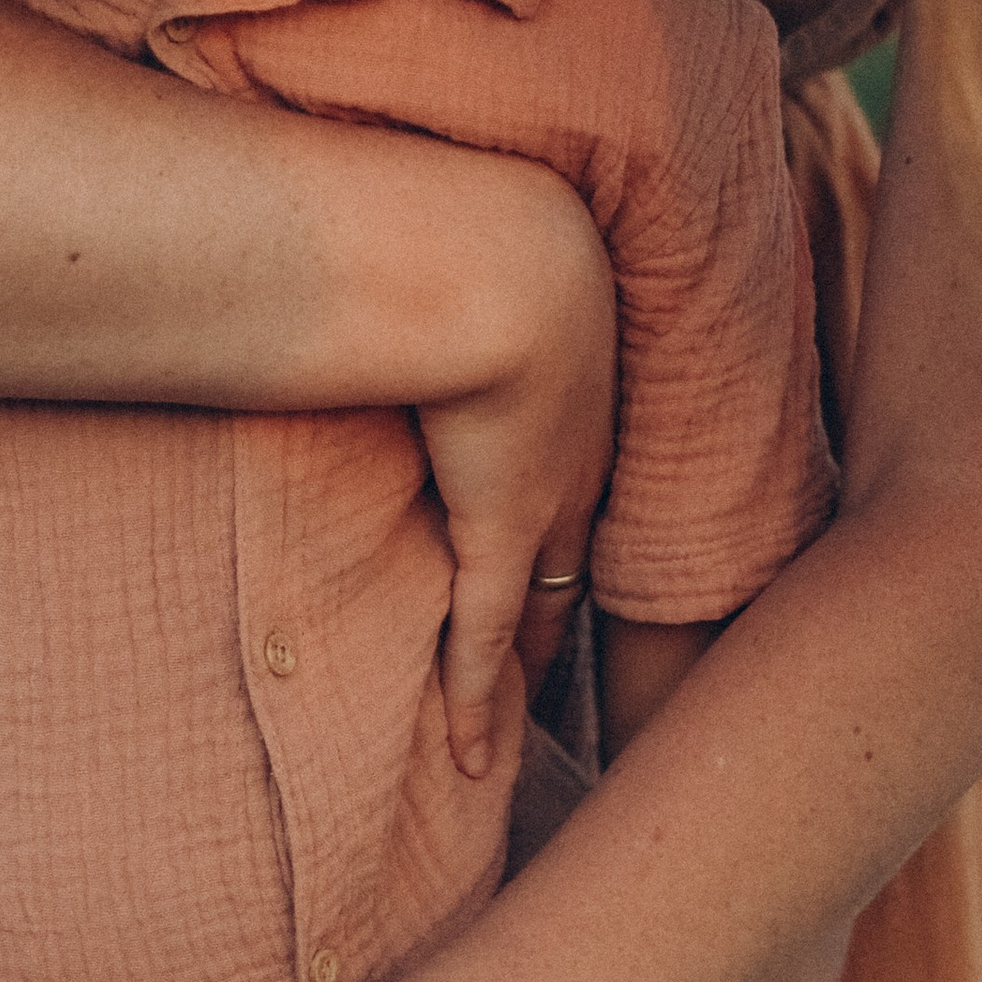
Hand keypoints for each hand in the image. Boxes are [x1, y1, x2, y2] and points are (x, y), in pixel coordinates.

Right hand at [413, 172, 615, 778]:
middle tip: (544, 673)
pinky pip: (485, 636)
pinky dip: (474, 699)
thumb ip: (448, 260)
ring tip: (510, 734)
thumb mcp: (484, 246)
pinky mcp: (501, 531)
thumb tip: (401, 234)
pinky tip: (468, 756)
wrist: (503, 258)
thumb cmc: (483, 225)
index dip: (559, 531)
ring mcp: (546, 499)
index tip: (548, 558)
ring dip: (522, 674)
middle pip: (570, 560)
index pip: (573, 483)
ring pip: (537, 611)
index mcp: (580, 388)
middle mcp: (579, 456)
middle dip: (556, 618)